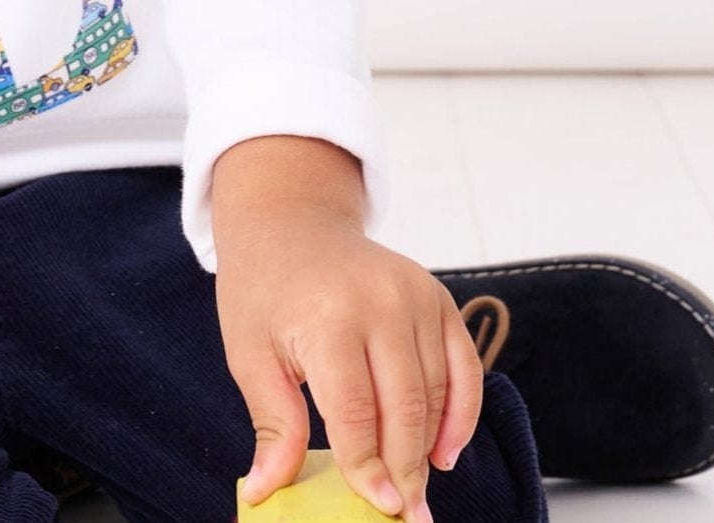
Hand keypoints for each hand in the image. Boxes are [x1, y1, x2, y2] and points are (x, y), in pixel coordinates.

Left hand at [217, 205, 483, 522]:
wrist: (290, 220)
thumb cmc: (264, 287)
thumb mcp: (249, 353)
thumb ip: (273, 423)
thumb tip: (264, 489)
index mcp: (328, 316)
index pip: (356, 413)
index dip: (368, 468)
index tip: (380, 511)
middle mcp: (380, 302)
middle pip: (405, 409)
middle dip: (405, 471)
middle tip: (406, 517)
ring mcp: (416, 295)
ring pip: (437, 393)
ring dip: (428, 448)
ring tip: (414, 489)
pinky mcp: (437, 295)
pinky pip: (464, 367)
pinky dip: (461, 414)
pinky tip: (444, 452)